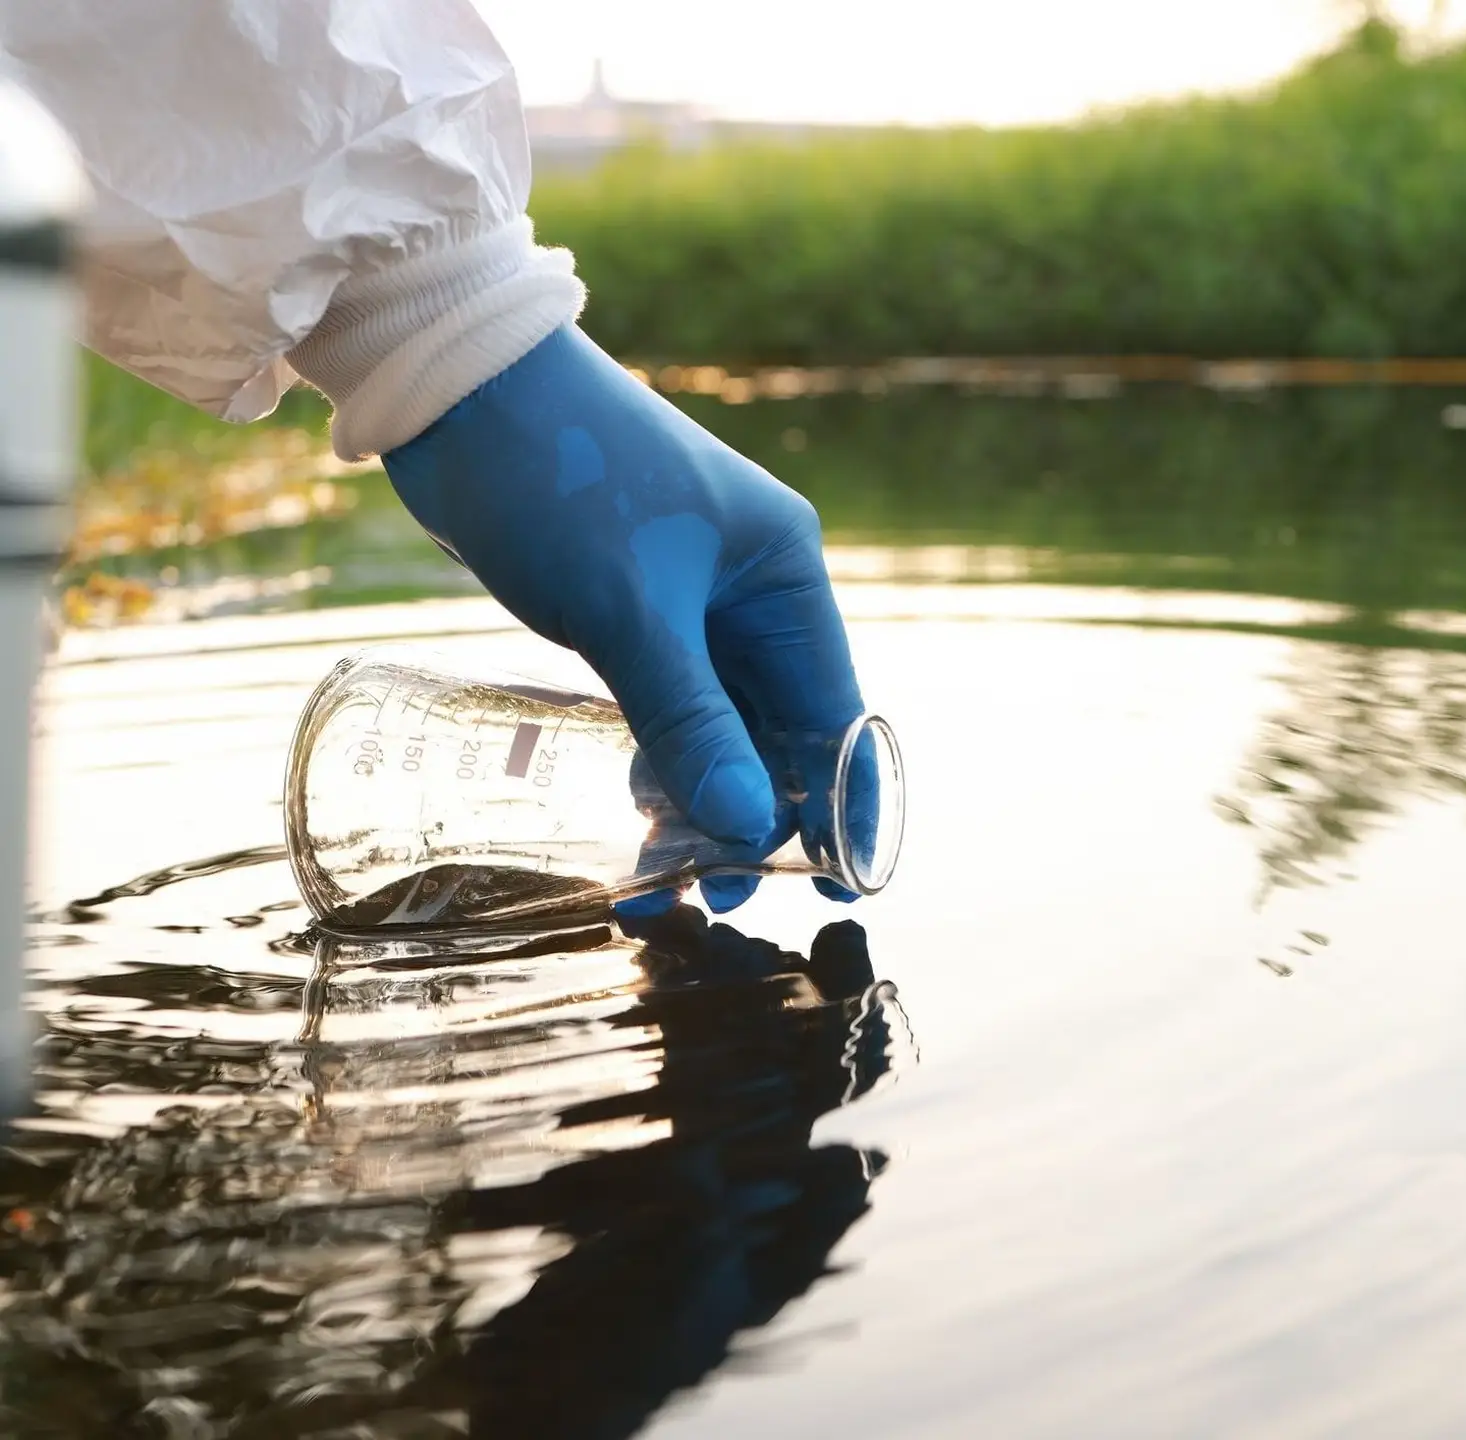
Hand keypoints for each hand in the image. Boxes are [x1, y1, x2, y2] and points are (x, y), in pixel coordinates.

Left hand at [381, 324, 862, 912]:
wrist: (457, 387)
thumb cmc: (559, 479)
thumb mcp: (630, 612)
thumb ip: (691, 723)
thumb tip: (750, 829)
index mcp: (783, 571)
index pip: (836, 709)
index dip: (839, 801)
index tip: (832, 884)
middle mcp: (752, 586)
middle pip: (778, 726)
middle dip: (753, 811)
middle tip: (710, 891)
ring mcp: (691, 596)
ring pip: (719, 721)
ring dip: (699, 792)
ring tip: (663, 871)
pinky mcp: (631, 605)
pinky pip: (665, 701)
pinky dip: (657, 755)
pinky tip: (634, 809)